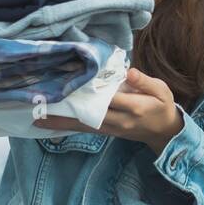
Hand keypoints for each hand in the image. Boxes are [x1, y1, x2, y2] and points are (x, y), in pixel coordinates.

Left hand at [35, 67, 183, 154]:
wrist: (164, 131)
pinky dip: (69, 126)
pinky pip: (86, 130)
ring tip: (38, 120)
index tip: (70, 85)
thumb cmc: (162, 105)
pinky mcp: (108, 132)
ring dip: (62, 123)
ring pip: (84, 126)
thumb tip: (129, 71)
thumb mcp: (162, 90)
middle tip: (42, 107)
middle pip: (89, 116)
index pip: (110, 99)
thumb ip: (145, 81)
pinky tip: (52, 124)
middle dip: (66, 112)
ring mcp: (113, 129)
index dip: (90, 93)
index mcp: (135, 107)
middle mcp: (121, 121)